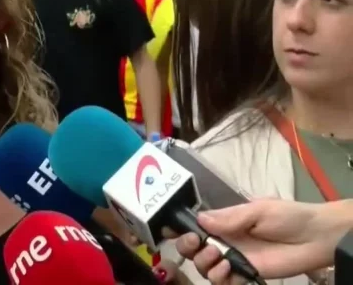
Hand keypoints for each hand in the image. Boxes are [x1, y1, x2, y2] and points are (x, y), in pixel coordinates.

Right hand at [174, 199, 352, 283]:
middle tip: (198, 244)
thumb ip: (229, 217)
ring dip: (204, 263)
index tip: (171, 229)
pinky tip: (230, 270)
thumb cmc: (288, 217)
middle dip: (188, 247)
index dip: (179, 228)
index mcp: (224, 222)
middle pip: (193, 249)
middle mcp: (224, 241)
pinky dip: (221, 278)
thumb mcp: (258, 210)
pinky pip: (223, 282)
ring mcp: (234, 259)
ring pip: (204, 267)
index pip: (195, 225)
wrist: (315, 237)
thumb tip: (200, 219)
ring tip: (220, 257)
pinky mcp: (245, 275)